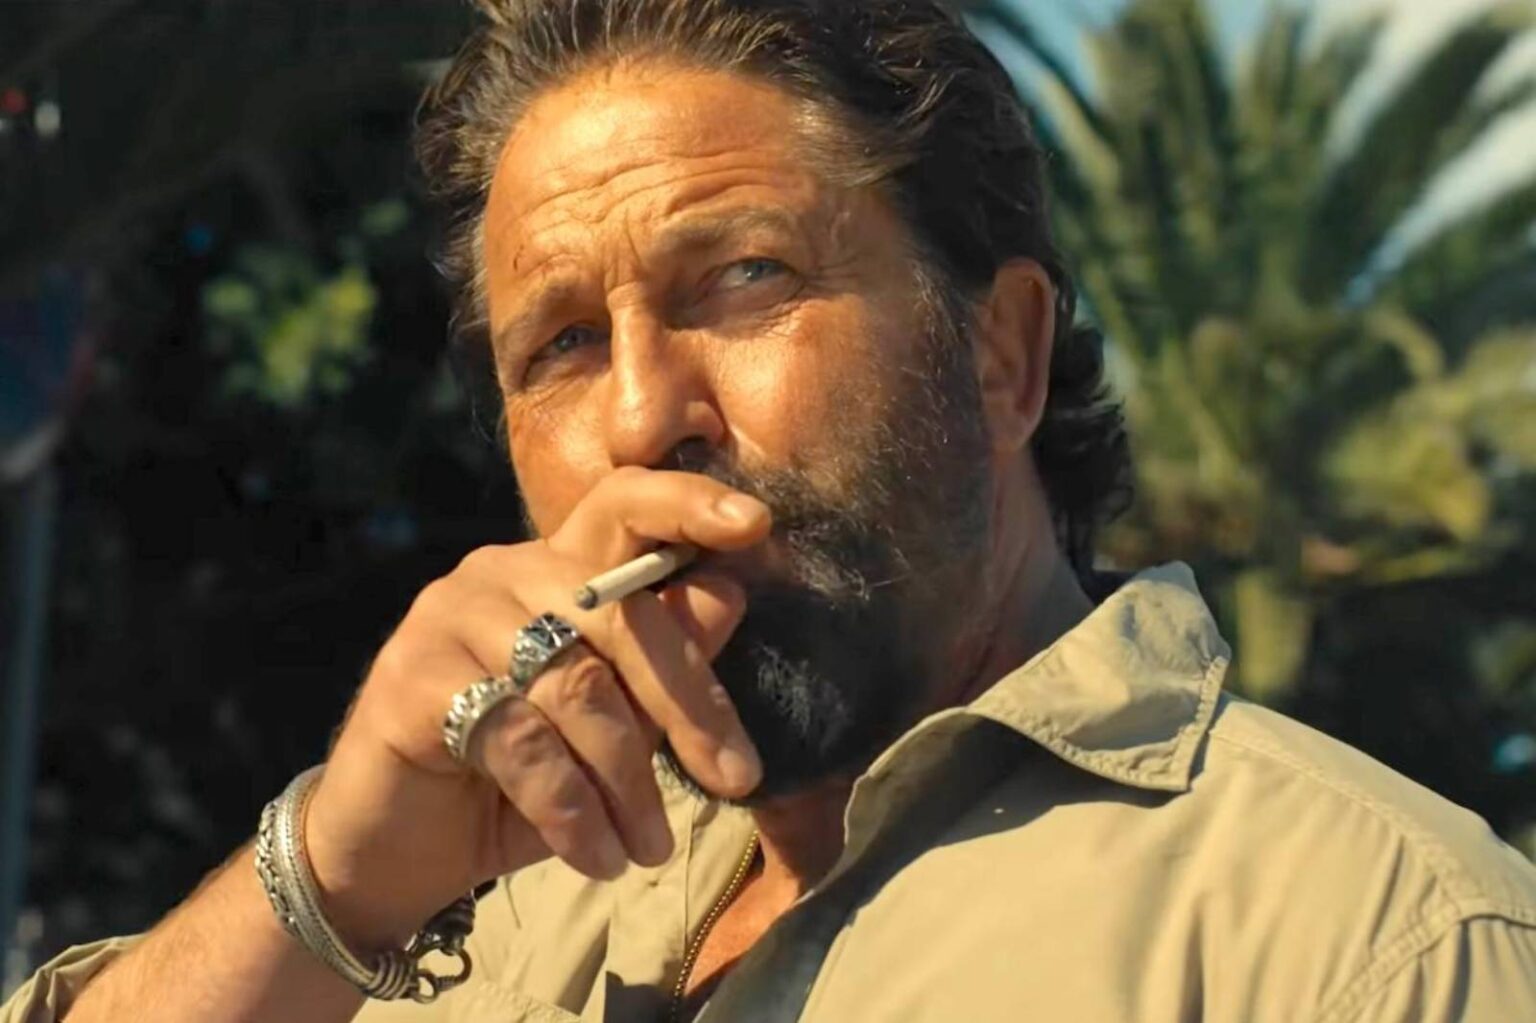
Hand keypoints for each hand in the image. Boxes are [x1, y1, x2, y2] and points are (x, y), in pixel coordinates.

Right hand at [300, 467, 769, 949]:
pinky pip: (520, 739)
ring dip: (627, 779)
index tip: (757, 526)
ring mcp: (449, 617)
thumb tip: (729, 594)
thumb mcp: (612, 731)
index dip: (688, 504)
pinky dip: (570, 808)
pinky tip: (597, 858)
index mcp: (557, 567)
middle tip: (735, 780)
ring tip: (650, 848)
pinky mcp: (412, 679)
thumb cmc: (520, 785)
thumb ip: (663, 666)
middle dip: (689, 703)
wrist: (396, 854)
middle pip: (620, 613)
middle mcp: (501, 571)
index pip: (624, 505)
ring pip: (575, 684)